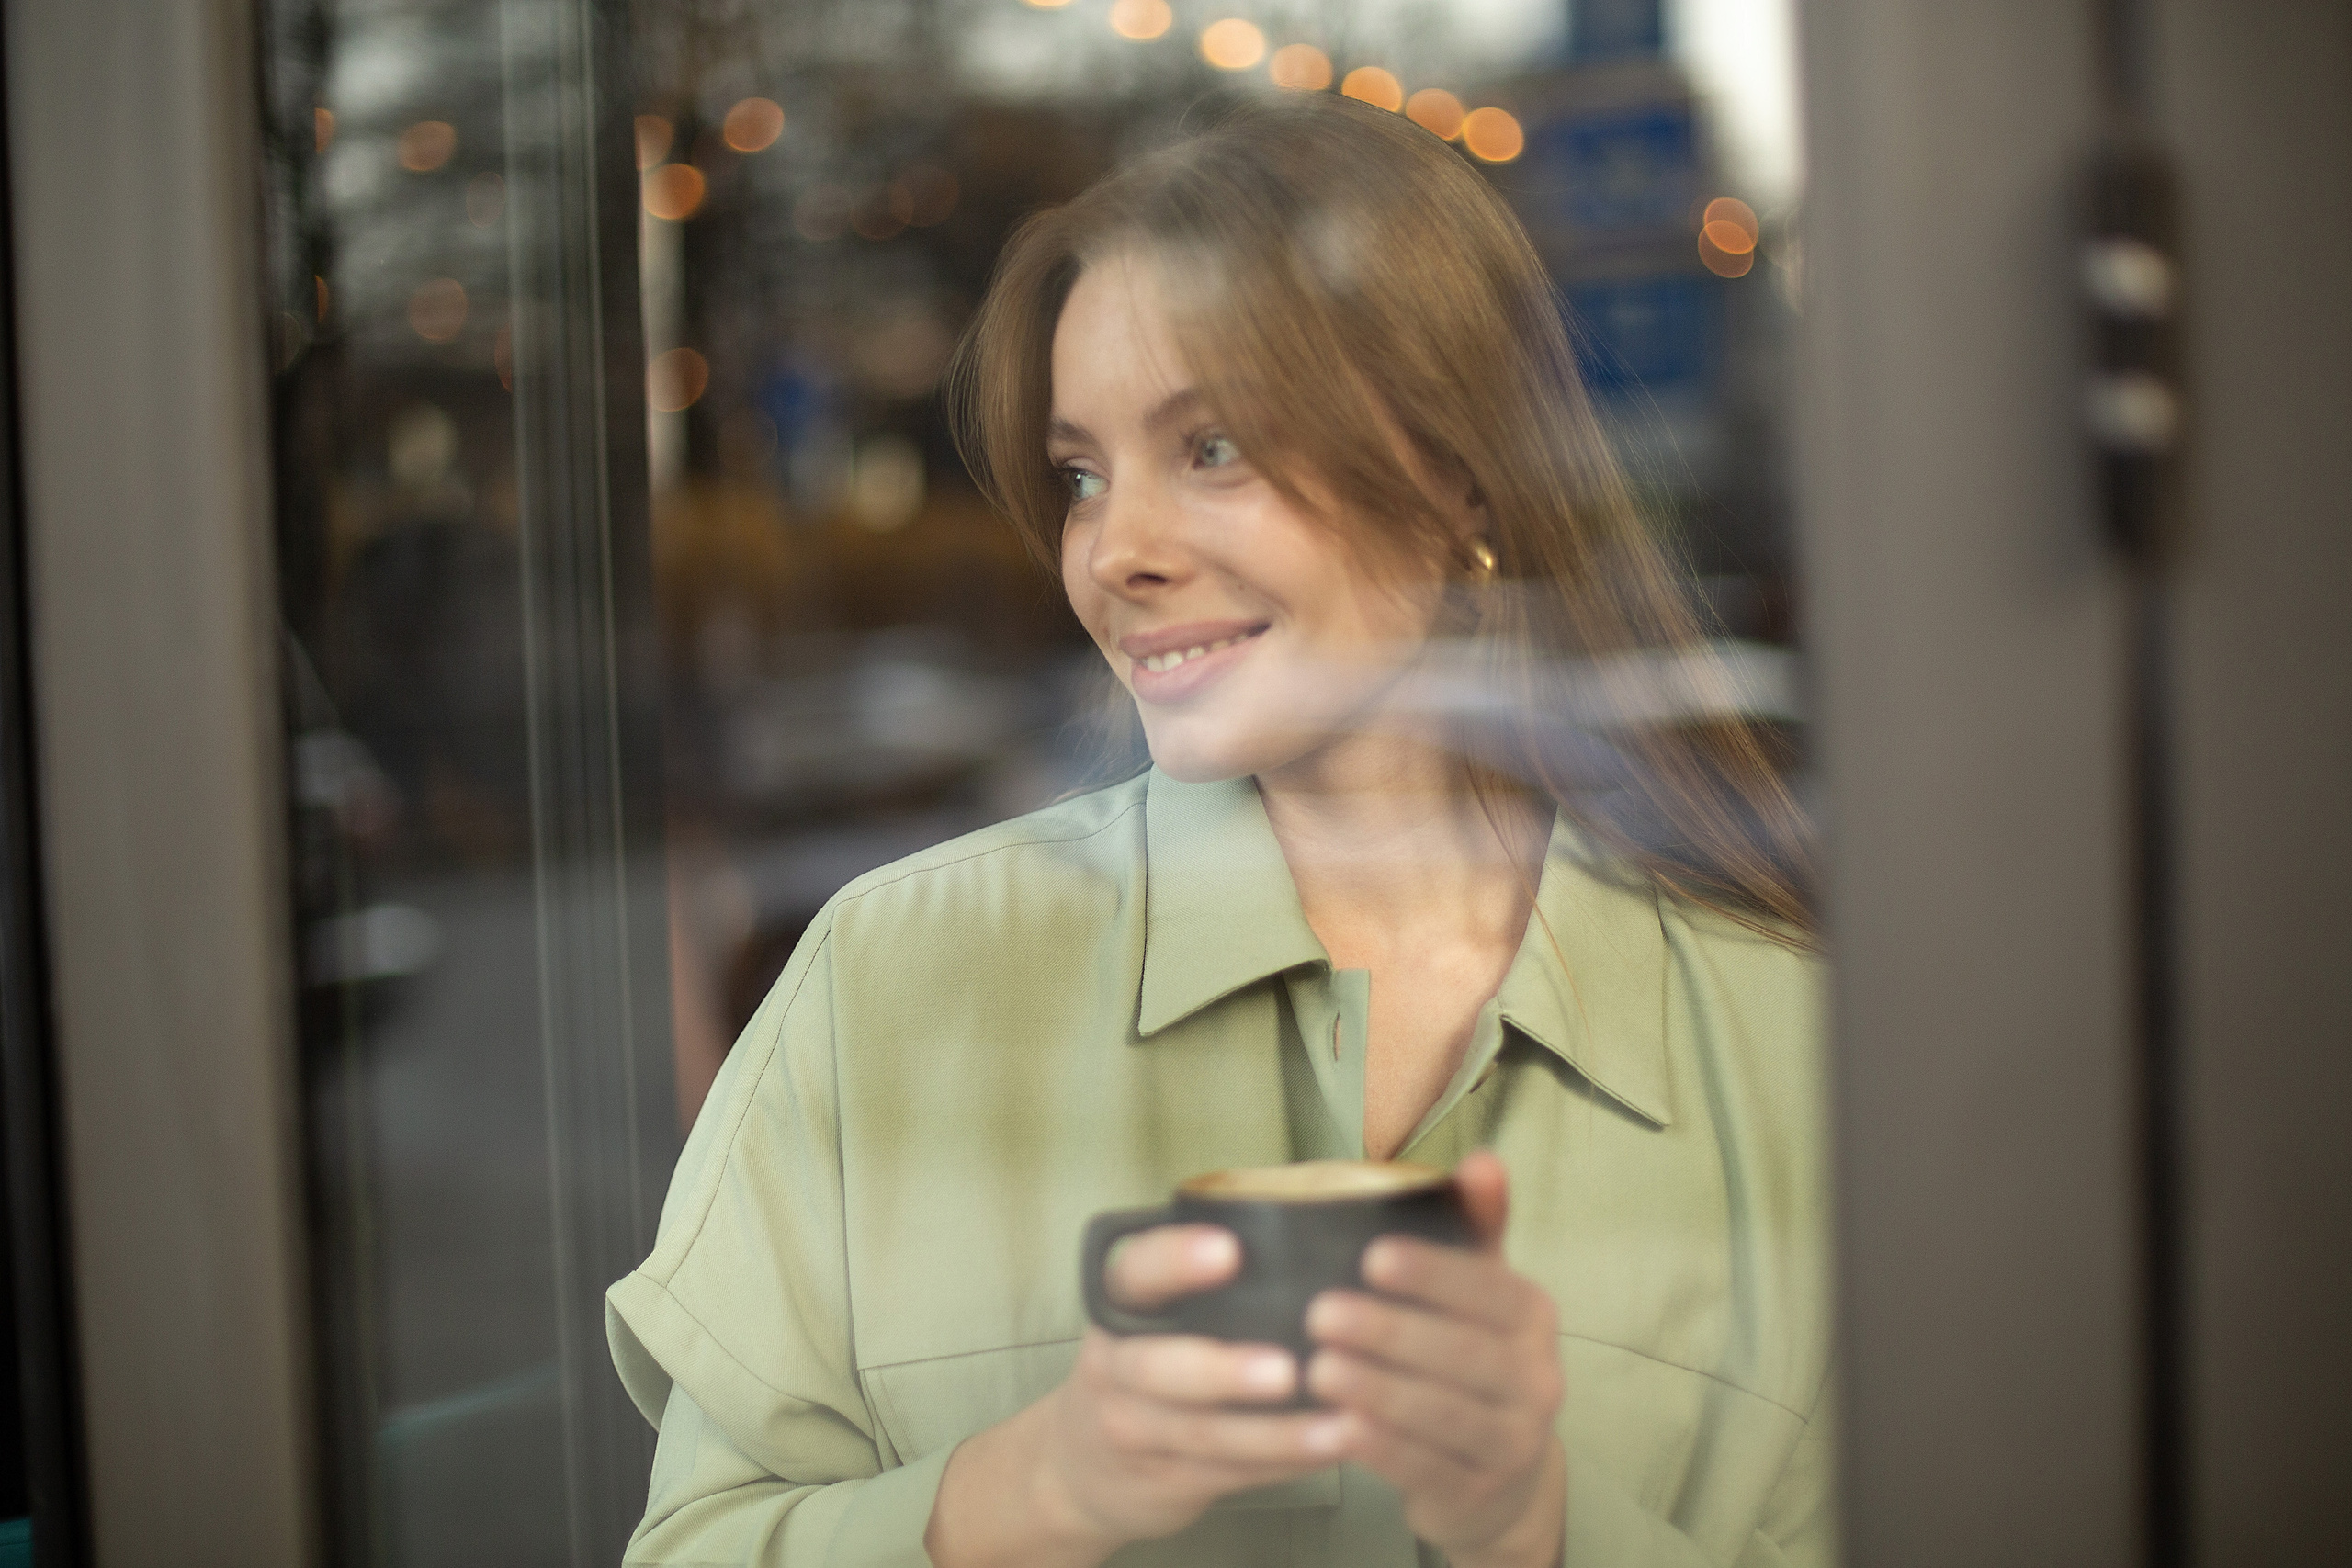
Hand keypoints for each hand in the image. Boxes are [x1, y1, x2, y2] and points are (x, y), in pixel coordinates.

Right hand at [927, 1223, 1342, 1567]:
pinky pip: (1228, 1473)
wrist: (1076, 1467)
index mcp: (1117, 1307)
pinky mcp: (1163, 1479)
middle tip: (1286, 1369)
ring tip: (1336, 1425)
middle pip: (1159, 1368)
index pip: (1136, 1273)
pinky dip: (1281, 1464)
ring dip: (1275, 1433)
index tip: (1229, 1250)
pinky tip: (1329, 1449)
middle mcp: (1115, 1366)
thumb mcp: (1142, 1318)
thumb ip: (1199, 1286)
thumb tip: (1307, 1235)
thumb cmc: (1136, 1368)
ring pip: (1204, 1434)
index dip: (1177, 1259)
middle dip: (1225, 1371)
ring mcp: (1133, 1429)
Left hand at [1304, 1150, 1566, 1567]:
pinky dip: (1381, 1450)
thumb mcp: (1478, 1290)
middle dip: (1389, 1332)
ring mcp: (1512, 1443)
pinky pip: (1426, 1469)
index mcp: (1532, 1317)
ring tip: (1318, 1368)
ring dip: (1378, 1390)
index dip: (1432, 1274)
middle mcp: (1536, 1380)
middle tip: (1320, 1312)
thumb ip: (1475, 1225)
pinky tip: (1335, 1428)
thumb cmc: (1473, 1356)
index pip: (1487, 1290)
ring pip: (1443, 1414)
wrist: (1501, 1472)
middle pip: (1462, 1354)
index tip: (1371, 1256)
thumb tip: (1482, 1159)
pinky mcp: (1478, 1494)